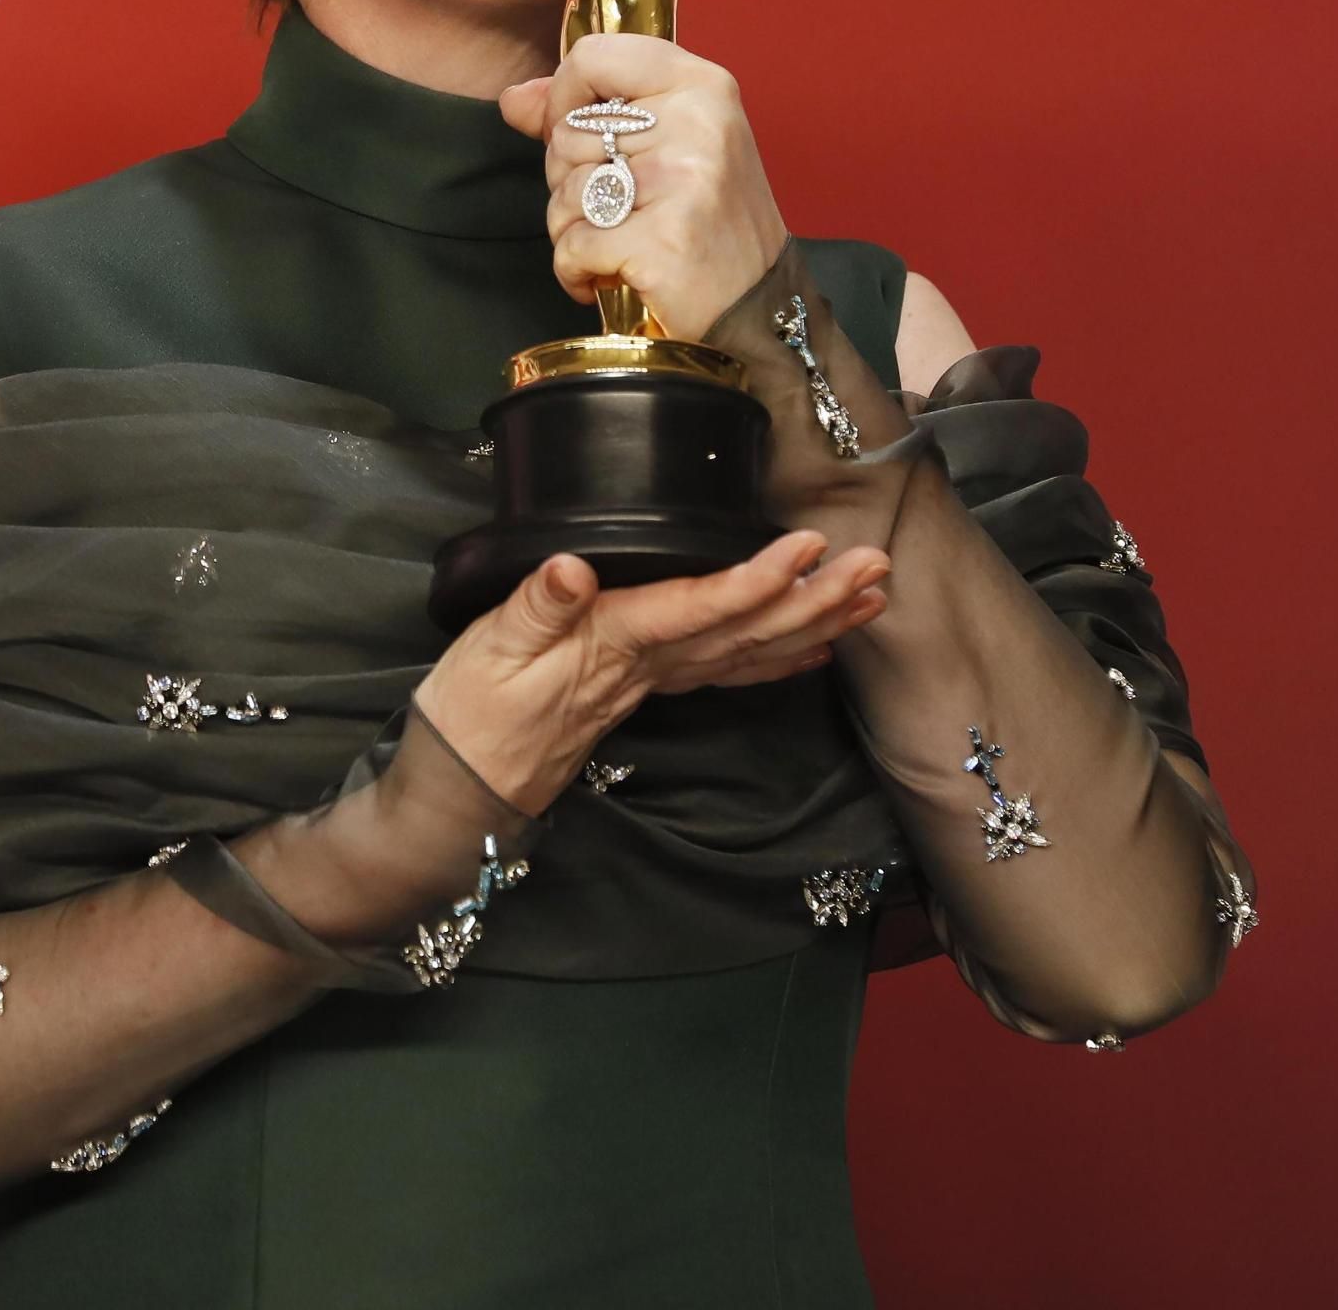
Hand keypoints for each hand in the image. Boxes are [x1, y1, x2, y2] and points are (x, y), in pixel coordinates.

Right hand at [412, 533, 890, 816]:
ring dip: (815, 621)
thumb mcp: (485, 652)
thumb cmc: (468, 717)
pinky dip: (780, 655)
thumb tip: (572, 567)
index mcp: (612, 645)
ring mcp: (655, 683)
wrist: (459, 792)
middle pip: (747, 633)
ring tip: (872, 593)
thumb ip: (534, 610)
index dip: (755, 580)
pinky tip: (817, 642)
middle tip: (877, 565)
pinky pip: (729, 671)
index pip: (697, 610)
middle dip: (815, 598)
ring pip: (751, 652)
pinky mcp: (648, 688)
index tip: (807, 546)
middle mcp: (648, 666)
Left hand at [498, 33, 787, 341]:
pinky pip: (572, 246)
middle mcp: (696, 123)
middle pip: (568, 132)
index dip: (564, 98)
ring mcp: (681, 182)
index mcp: (701, 86)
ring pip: (564, 192)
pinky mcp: (661, 242)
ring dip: (572, 229)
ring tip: (617, 243)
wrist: (760, 309)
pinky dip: (575, 271)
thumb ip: (589, 111)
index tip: (578, 133)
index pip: (593, 56)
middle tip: (617, 208)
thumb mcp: (669, 146)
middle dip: (569, 179)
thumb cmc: (710, 223)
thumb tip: (514, 99)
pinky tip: (608, 276)